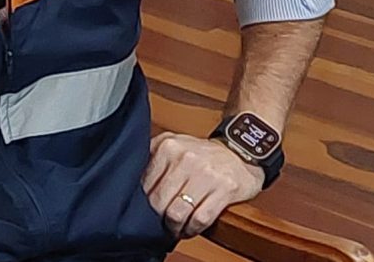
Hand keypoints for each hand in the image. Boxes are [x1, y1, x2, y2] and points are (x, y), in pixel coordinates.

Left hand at [142, 132, 264, 238]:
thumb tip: (132, 186)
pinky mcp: (224, 189)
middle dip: (157, 217)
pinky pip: (200, 219)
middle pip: (158, 201)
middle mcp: (185, 157)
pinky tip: (191, 227)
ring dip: (174, 226)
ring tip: (175, 227)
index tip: (147, 209)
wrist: (240, 150)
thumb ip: (152, 159)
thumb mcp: (173, 144)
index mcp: (167, 145)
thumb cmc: (202, 154)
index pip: (144, 184)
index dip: (144, 202)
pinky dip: (192, 229)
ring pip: (177, 212)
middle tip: (160, 221)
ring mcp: (205, 173)